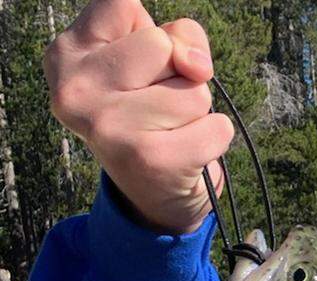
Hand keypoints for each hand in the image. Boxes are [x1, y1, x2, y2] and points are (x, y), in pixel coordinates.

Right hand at [44, 0, 233, 234]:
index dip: (154, 32)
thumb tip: (196, 65)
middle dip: (179, 74)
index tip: (143, 64)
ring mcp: (109, 126)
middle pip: (162, 44)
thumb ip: (179, 38)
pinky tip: (185, 152)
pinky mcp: (149, 158)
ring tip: (169, 131)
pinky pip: (217, 127)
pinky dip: (214, 139)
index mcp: (67, 55)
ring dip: (196, 111)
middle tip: (157, 106)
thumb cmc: (153, 113)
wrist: (152, 195)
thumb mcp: (157, 62)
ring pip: (194, 89)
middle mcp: (75, 89)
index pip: (122, 3)